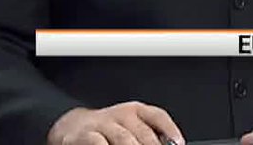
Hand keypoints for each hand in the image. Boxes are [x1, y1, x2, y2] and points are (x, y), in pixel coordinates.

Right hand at [47, 102, 184, 144]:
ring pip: (124, 138)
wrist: (73, 126)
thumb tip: (170, 143)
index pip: (157, 116)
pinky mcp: (84, 135)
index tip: (179, 144)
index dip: (170, 130)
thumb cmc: (107, 129)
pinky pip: (98, 142)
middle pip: (143, 133)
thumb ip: (148, 133)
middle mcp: (121, 115)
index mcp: (135, 111)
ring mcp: (102, 124)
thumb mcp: (129, 126)